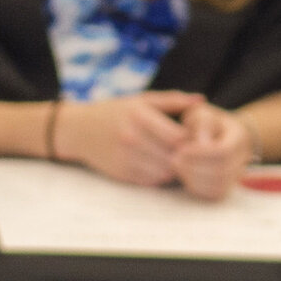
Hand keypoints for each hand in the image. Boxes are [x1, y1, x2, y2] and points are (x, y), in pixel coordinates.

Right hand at [56, 89, 198, 187]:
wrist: (79, 130)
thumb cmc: (115, 112)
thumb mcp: (141, 100)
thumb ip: (172, 100)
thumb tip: (201, 101)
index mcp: (139, 116)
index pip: (178, 136)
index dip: (192, 139)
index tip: (195, 137)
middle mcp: (131, 138)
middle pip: (174, 155)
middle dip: (186, 155)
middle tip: (192, 152)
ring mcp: (125, 158)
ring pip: (165, 171)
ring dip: (175, 168)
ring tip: (176, 159)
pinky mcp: (122, 173)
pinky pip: (152, 180)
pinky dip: (161, 175)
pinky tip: (160, 165)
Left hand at [171, 98, 252, 200]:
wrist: (218, 134)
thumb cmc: (206, 123)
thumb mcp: (202, 114)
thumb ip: (202, 123)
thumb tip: (202, 143)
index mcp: (240, 137)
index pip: (224, 151)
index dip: (201, 153)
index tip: (181, 149)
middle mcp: (243, 158)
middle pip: (222, 171)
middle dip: (194, 167)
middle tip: (174, 159)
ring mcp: (237, 175)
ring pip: (219, 186)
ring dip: (193, 178)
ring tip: (177, 166)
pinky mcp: (227, 187)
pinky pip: (214, 194)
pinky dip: (196, 187)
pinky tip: (184, 175)